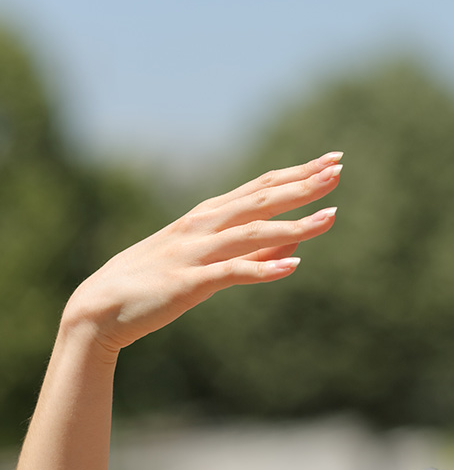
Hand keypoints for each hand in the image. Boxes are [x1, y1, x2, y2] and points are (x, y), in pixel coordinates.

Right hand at [62, 152, 343, 353]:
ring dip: (296, 223)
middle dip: (303, 185)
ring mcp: (196, 252)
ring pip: (254, 231)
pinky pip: (231, 272)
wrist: (99, 309)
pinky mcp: (188, 282)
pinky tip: (292, 266)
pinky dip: (263, 268)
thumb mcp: (209, 258)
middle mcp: (204, 225)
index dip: (298, 172)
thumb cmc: (157, 280)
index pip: (262, 185)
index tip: (332, 160)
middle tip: (338, 170)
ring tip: (332, 217)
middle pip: (262, 199)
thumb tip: (296, 237)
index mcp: (209, 215)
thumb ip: (254, 248)